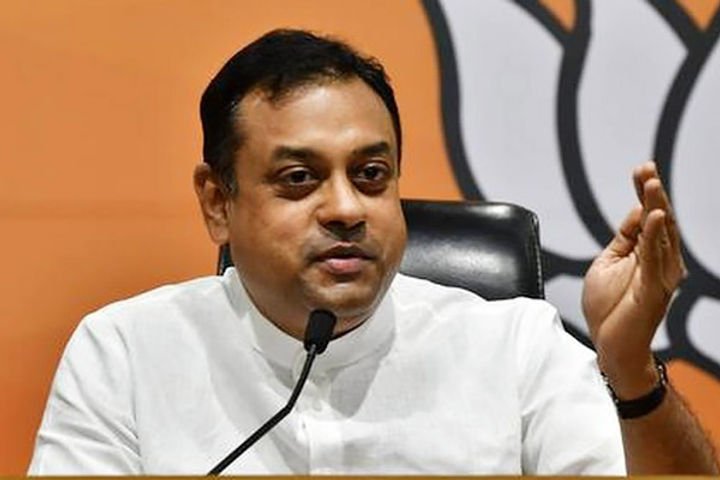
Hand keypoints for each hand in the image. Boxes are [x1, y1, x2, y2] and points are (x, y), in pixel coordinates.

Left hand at [582, 162, 686, 397]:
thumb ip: (623, 239)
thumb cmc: (608, 308)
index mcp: (646, 254)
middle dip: (653, 193)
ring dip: (656, 207)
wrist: (610, 345)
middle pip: (659, 221)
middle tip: (648, 169)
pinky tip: (654, 216)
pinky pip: (655, 259)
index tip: (640, 169)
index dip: (644, 192)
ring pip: (660, 235)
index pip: (647, 216)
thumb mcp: (608, 263)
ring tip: (652, 184)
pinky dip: (655, 236)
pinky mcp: (654, 289)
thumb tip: (635, 211)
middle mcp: (659, 262)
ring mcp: (659, 275)